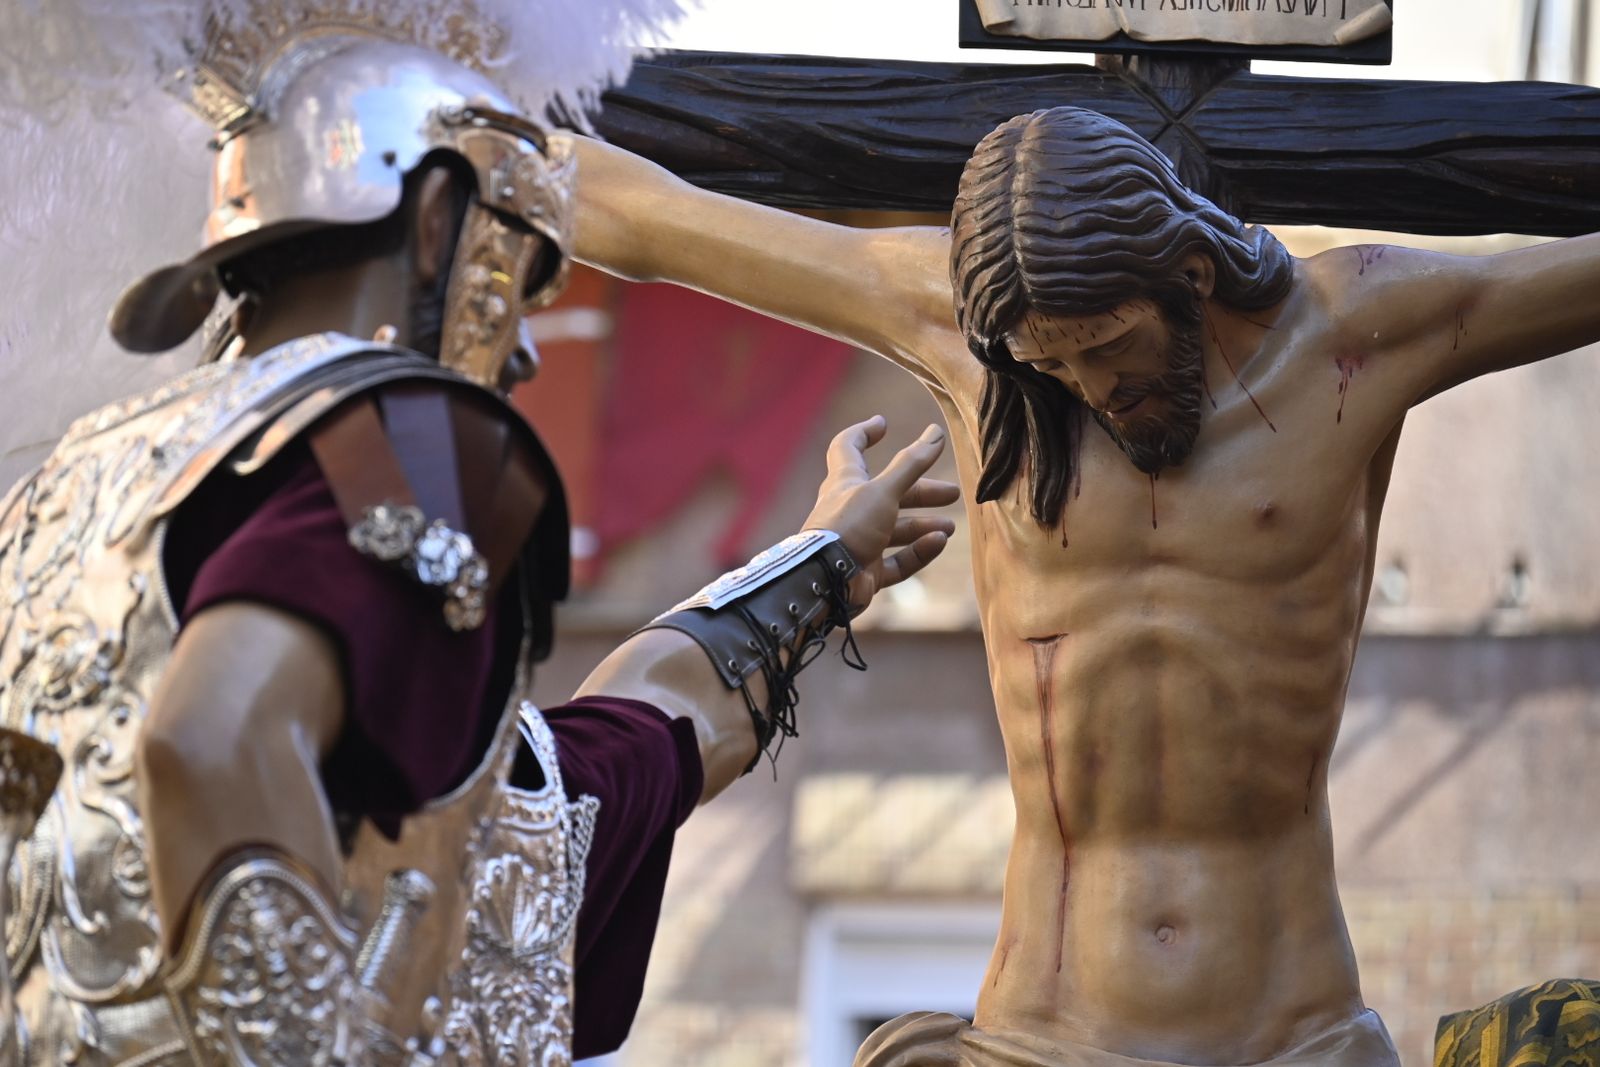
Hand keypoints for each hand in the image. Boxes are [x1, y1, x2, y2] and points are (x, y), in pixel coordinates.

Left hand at [802, 416, 960, 609]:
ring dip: (923, 526)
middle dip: (921, 491)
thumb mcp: (884, 491)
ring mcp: (858, 542)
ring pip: (896, 530)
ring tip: (949, 527)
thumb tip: (936, 432)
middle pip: (889, 494)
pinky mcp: (866, 571)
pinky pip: (896, 561)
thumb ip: (911, 464)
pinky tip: (938, 543)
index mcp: (846, 483)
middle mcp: (851, 510)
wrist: (826, 582)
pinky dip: (918, 552)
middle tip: (952, 493)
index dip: (863, 433)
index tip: (882, 424)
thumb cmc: (849, 526)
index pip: (848, 448)